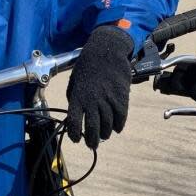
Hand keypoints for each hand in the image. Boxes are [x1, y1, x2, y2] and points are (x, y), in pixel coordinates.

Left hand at [65, 25, 134, 148]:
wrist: (106, 52)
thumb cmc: (88, 66)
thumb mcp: (75, 81)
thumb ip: (75, 99)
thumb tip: (77, 115)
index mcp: (78, 97)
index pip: (74, 122)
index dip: (74, 134)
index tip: (76, 139)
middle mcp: (92, 101)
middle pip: (92, 128)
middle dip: (91, 140)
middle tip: (92, 144)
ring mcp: (108, 100)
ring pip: (107, 125)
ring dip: (105, 134)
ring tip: (104, 136)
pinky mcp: (121, 97)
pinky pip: (121, 117)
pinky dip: (119, 126)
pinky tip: (116, 128)